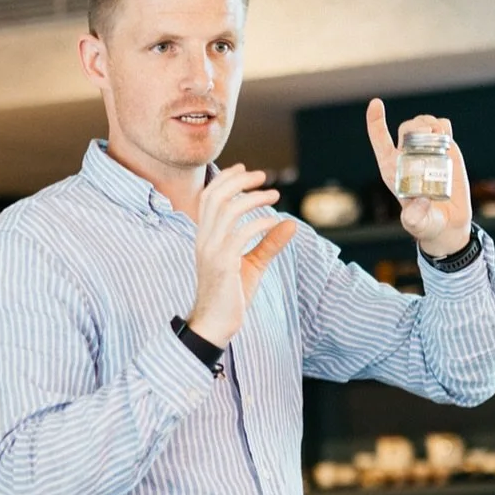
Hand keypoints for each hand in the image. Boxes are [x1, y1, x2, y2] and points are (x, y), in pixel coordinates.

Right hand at [187, 164, 294, 346]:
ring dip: (253, 198)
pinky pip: (241, 234)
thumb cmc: (232, 295)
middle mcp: (204, 239)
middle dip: (240, 181)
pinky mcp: (223, 264)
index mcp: (205, 236)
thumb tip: (291, 223)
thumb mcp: (253, 264)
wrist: (215, 324)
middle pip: (216, 196)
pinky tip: (275, 221)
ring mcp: (211, 251)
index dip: (226, 179)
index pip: (209, 197)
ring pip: (228, 210)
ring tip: (274, 195)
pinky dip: (260, 223)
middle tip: (263, 177)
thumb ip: (269, 243)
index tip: (245, 170)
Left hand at [365, 100, 473, 257]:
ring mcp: (427, 150)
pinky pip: (442, 127)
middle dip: (416, 126)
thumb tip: (421, 204)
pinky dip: (443, 126)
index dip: (375, 121)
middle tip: (429, 135)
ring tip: (438, 137)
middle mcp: (408, 156)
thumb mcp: (419, 224)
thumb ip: (415, 218)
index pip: (380, 140)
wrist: (447, 223)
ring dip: (430, 123)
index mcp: (393, 169)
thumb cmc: (427, 224)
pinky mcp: (445, 149)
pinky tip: (446, 137)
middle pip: (406, 128)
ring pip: (424, 123)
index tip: (376, 103)